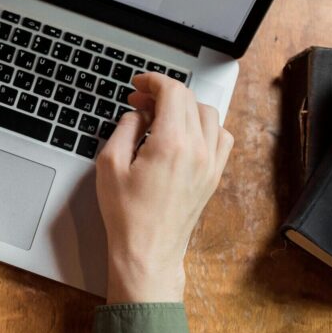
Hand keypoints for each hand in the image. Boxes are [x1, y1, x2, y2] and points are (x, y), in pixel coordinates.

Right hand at [95, 72, 233, 303]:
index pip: (173, 92)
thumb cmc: (127, 215)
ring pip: (208, 114)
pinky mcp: (214, 176)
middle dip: (163, 93)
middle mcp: (198, 150)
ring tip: (160, 116)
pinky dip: (205, 126)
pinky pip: (221, 137)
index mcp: (172, 144)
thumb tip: (137, 114)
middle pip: (189, 100)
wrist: (148, 251)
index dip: (153, 81)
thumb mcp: (110, 164)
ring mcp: (210, 164)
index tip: (139, 84)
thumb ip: (125, 129)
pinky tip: (184, 134)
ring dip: (185, 107)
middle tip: (140, 101)